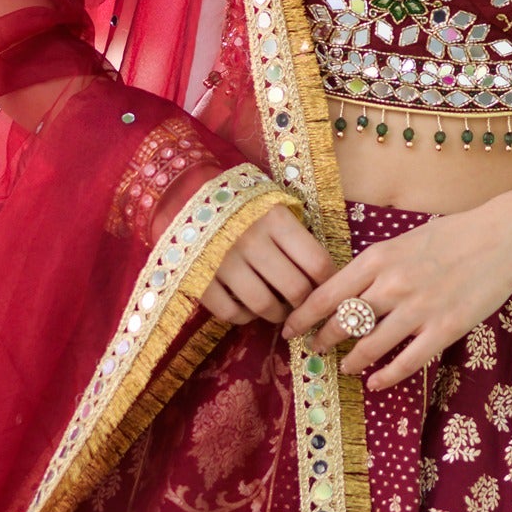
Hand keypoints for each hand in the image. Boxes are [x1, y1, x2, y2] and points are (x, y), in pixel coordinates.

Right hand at [200, 203, 336, 324]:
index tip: (326, 288)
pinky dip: (244, 317)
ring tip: (277, 309)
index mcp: (275, 219)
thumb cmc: (241, 205)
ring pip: (265, 305)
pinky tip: (247, 308)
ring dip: (277, 314)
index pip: (317, 263)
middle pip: (295, 289)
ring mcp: (224, 261)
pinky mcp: (200, 278)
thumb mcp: (272, 208)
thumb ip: (295, 236)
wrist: (184, 194)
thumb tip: (323, 276)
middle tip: (300, 303)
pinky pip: (231, 312)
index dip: (328, 282)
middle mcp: (252, 240)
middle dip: (303, 303)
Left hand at [281, 203, 511, 389]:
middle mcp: (391, 285)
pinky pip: (406, 362)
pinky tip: (376, 382)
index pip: (326, 295)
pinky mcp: (444, 330)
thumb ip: (375, 266)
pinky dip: (386, 376)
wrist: (503, 236)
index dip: (303, 317)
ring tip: (344, 367)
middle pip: (342, 323)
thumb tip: (348, 291)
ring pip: (369, 347)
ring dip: (351, 361)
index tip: (290, 329)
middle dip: (323, 341)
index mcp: (377, 258)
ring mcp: (418, 310)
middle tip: (315, 350)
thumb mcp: (403, 240)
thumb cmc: (454, 234)